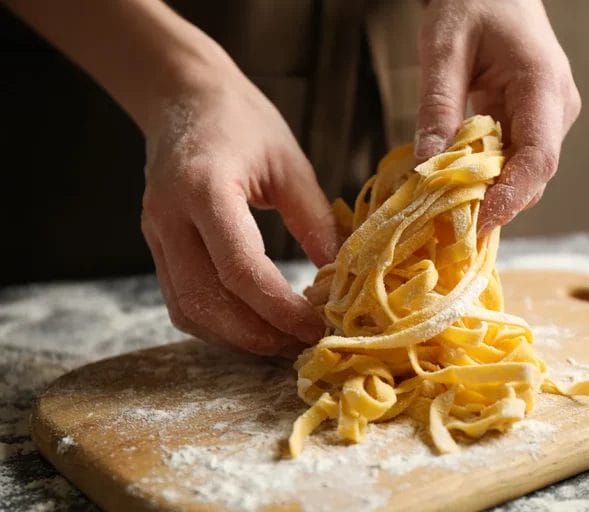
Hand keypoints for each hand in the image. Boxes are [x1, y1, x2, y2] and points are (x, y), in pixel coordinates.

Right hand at [140, 67, 338, 356]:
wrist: (182, 96)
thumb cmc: (241, 120)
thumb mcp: (290, 163)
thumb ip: (315, 222)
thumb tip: (342, 278)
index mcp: (205, 188)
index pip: (240, 269)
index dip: (281, 309)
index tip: (317, 326)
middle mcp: (169, 216)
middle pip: (206, 302)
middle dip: (258, 335)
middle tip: (302, 344)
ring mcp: (154, 233)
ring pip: (187, 310)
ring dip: (236, 338)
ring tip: (282, 341)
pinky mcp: (155, 244)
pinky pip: (180, 300)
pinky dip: (216, 324)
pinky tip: (252, 324)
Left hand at [415, 0, 581, 233]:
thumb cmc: (472, 2)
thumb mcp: (443, 49)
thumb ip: (437, 106)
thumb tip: (427, 166)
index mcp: (543, 85)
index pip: (539, 156)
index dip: (512, 195)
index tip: (480, 222)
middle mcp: (555, 108)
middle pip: (533, 174)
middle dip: (495, 203)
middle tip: (450, 226)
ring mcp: (547, 117)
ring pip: (523, 172)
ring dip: (489, 193)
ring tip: (448, 210)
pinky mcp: (532, 121)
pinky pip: (512, 160)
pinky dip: (486, 177)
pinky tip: (457, 186)